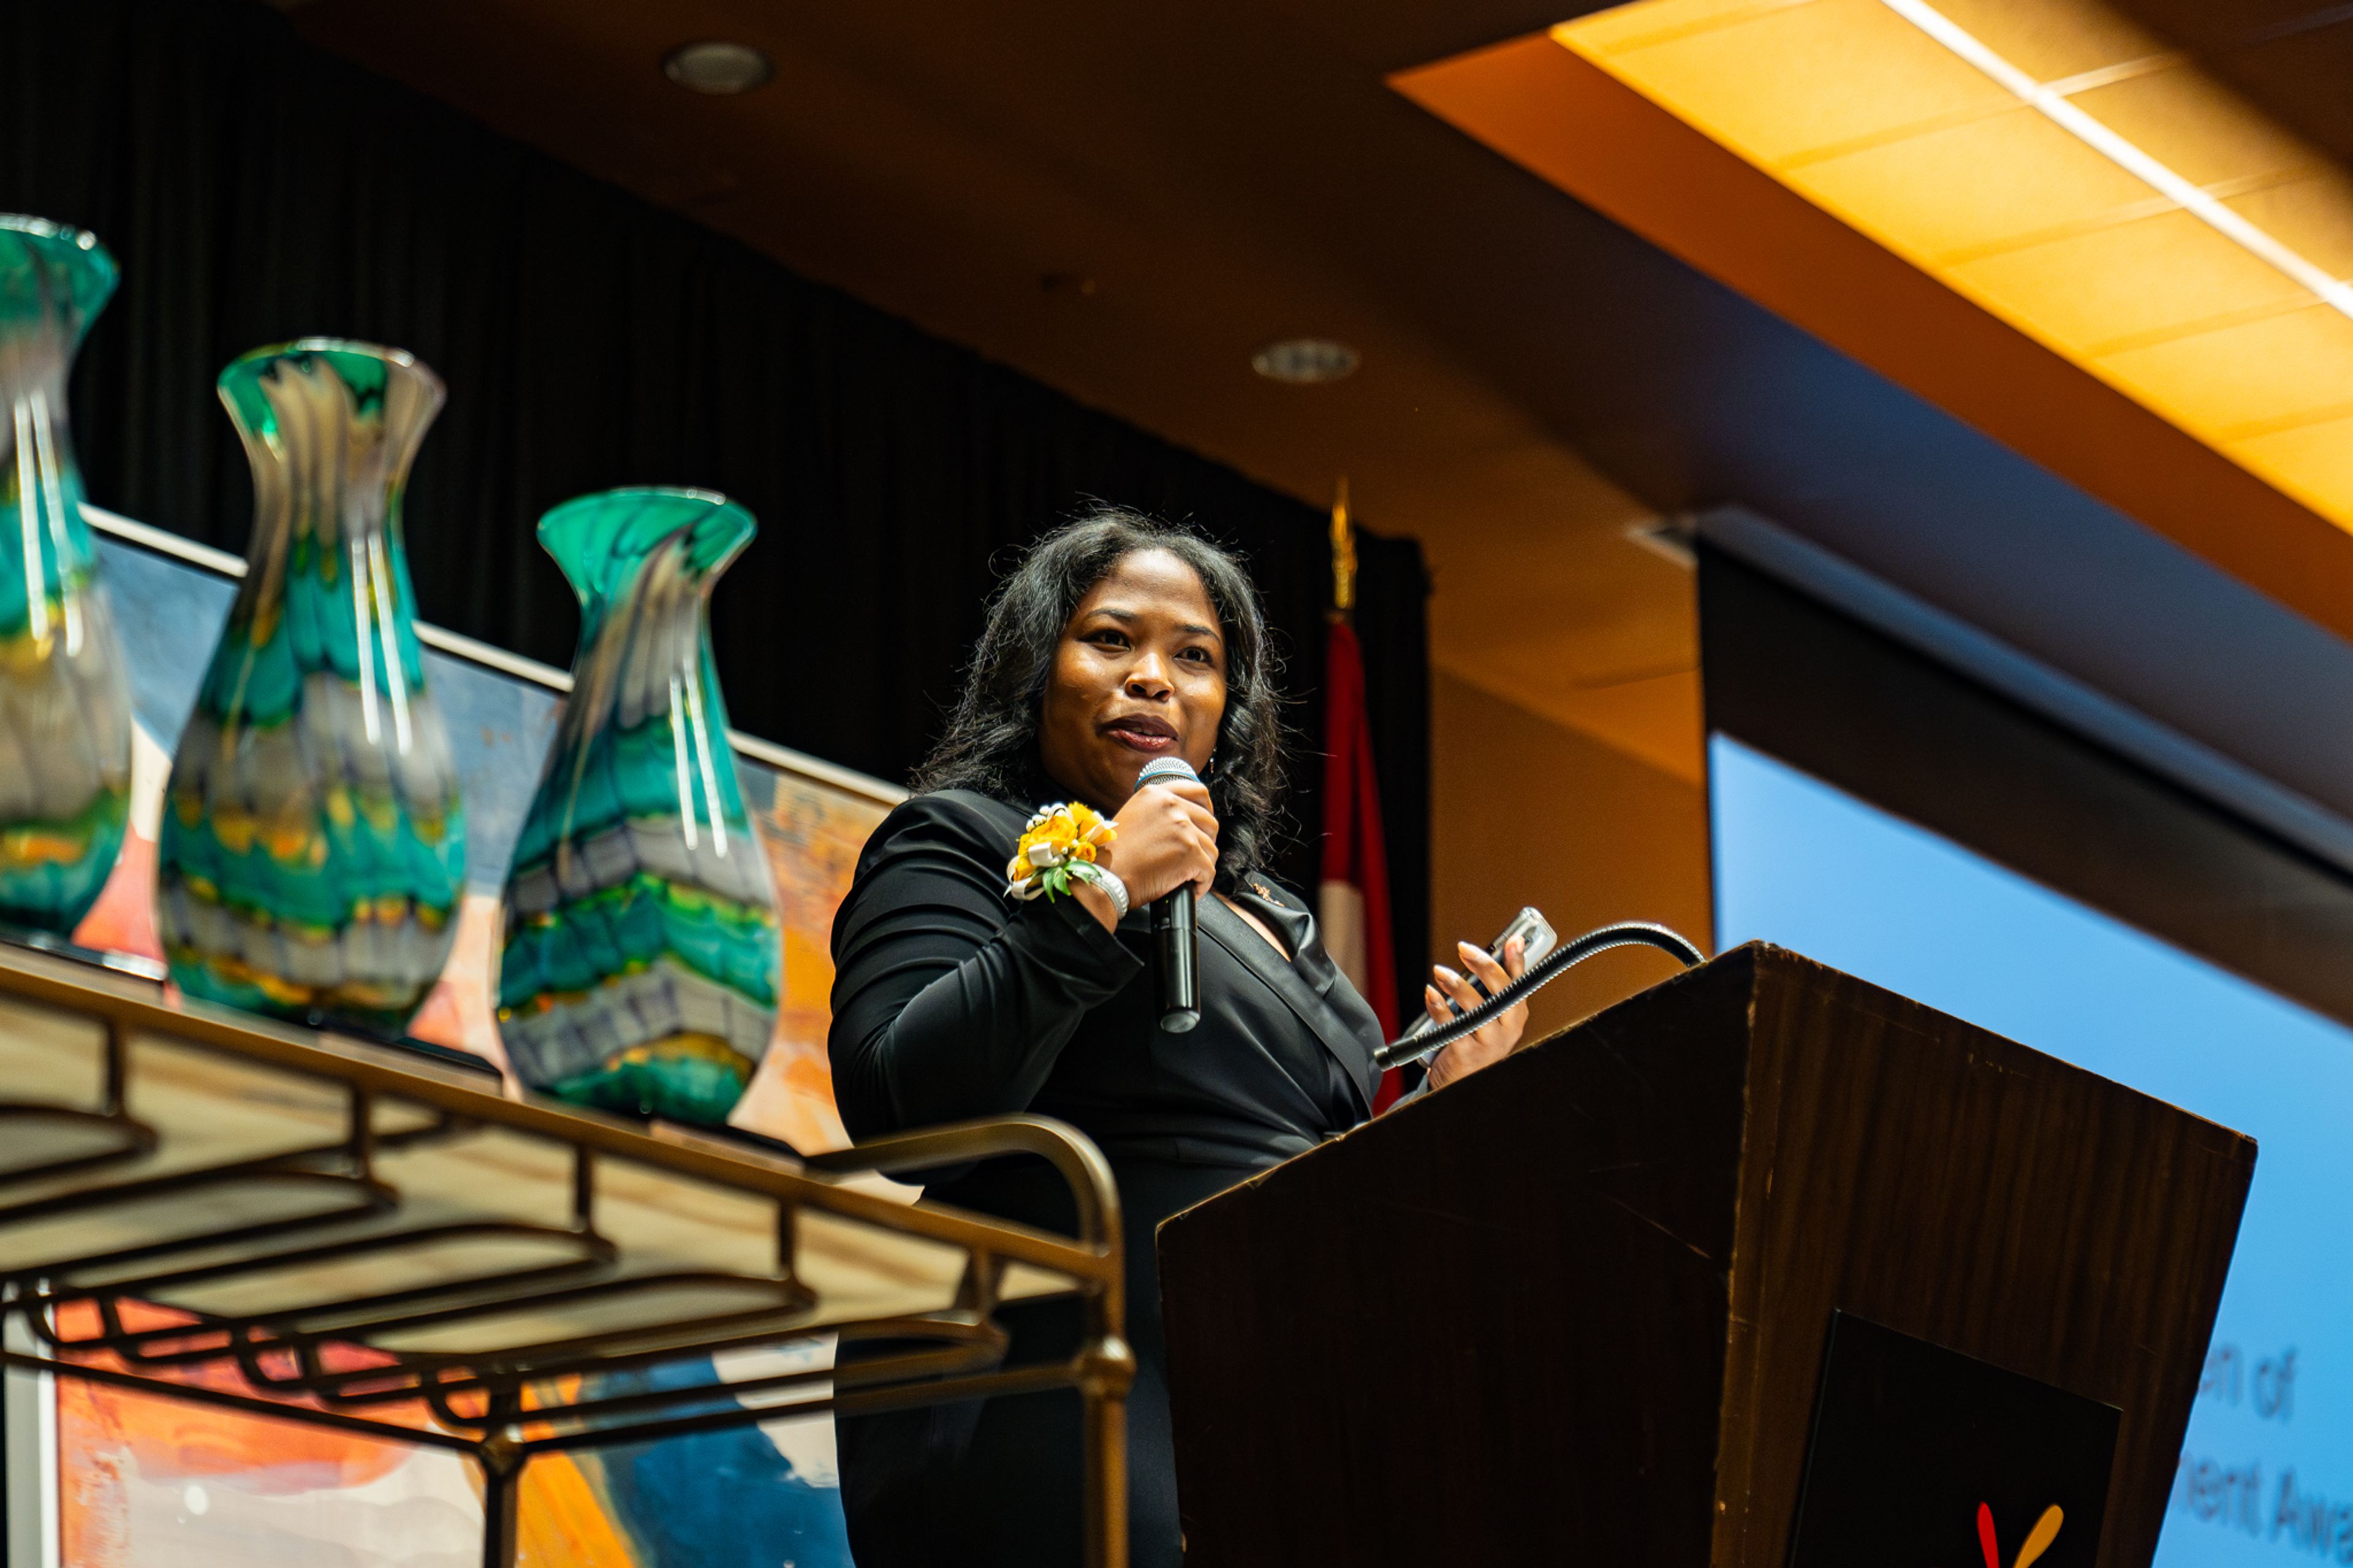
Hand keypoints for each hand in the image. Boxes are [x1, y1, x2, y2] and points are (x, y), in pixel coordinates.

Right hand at [1075, 778, 1218, 931]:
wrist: (1105, 878)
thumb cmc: (1115, 857)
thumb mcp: (1134, 817)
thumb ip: (1159, 813)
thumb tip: (1185, 822)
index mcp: (1156, 794)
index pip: (1198, 792)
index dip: (1206, 809)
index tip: (1203, 824)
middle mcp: (1170, 805)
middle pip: (1210, 822)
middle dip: (1205, 843)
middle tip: (1191, 859)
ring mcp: (1182, 827)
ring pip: (1211, 849)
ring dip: (1201, 866)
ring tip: (1184, 877)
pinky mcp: (1190, 851)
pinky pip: (1209, 872)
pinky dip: (1201, 884)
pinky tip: (1188, 888)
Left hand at [1423, 936, 1528, 1089]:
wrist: (1459, 1081)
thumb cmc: (1474, 1040)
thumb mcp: (1488, 1014)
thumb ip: (1490, 986)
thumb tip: (1493, 951)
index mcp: (1515, 1015)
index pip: (1520, 983)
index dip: (1517, 961)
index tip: (1512, 940)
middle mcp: (1507, 1030)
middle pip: (1501, 991)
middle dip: (1483, 966)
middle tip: (1464, 949)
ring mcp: (1489, 1043)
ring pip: (1476, 1007)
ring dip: (1457, 985)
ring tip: (1441, 972)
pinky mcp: (1466, 1054)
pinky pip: (1452, 1026)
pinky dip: (1438, 1007)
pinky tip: (1430, 993)